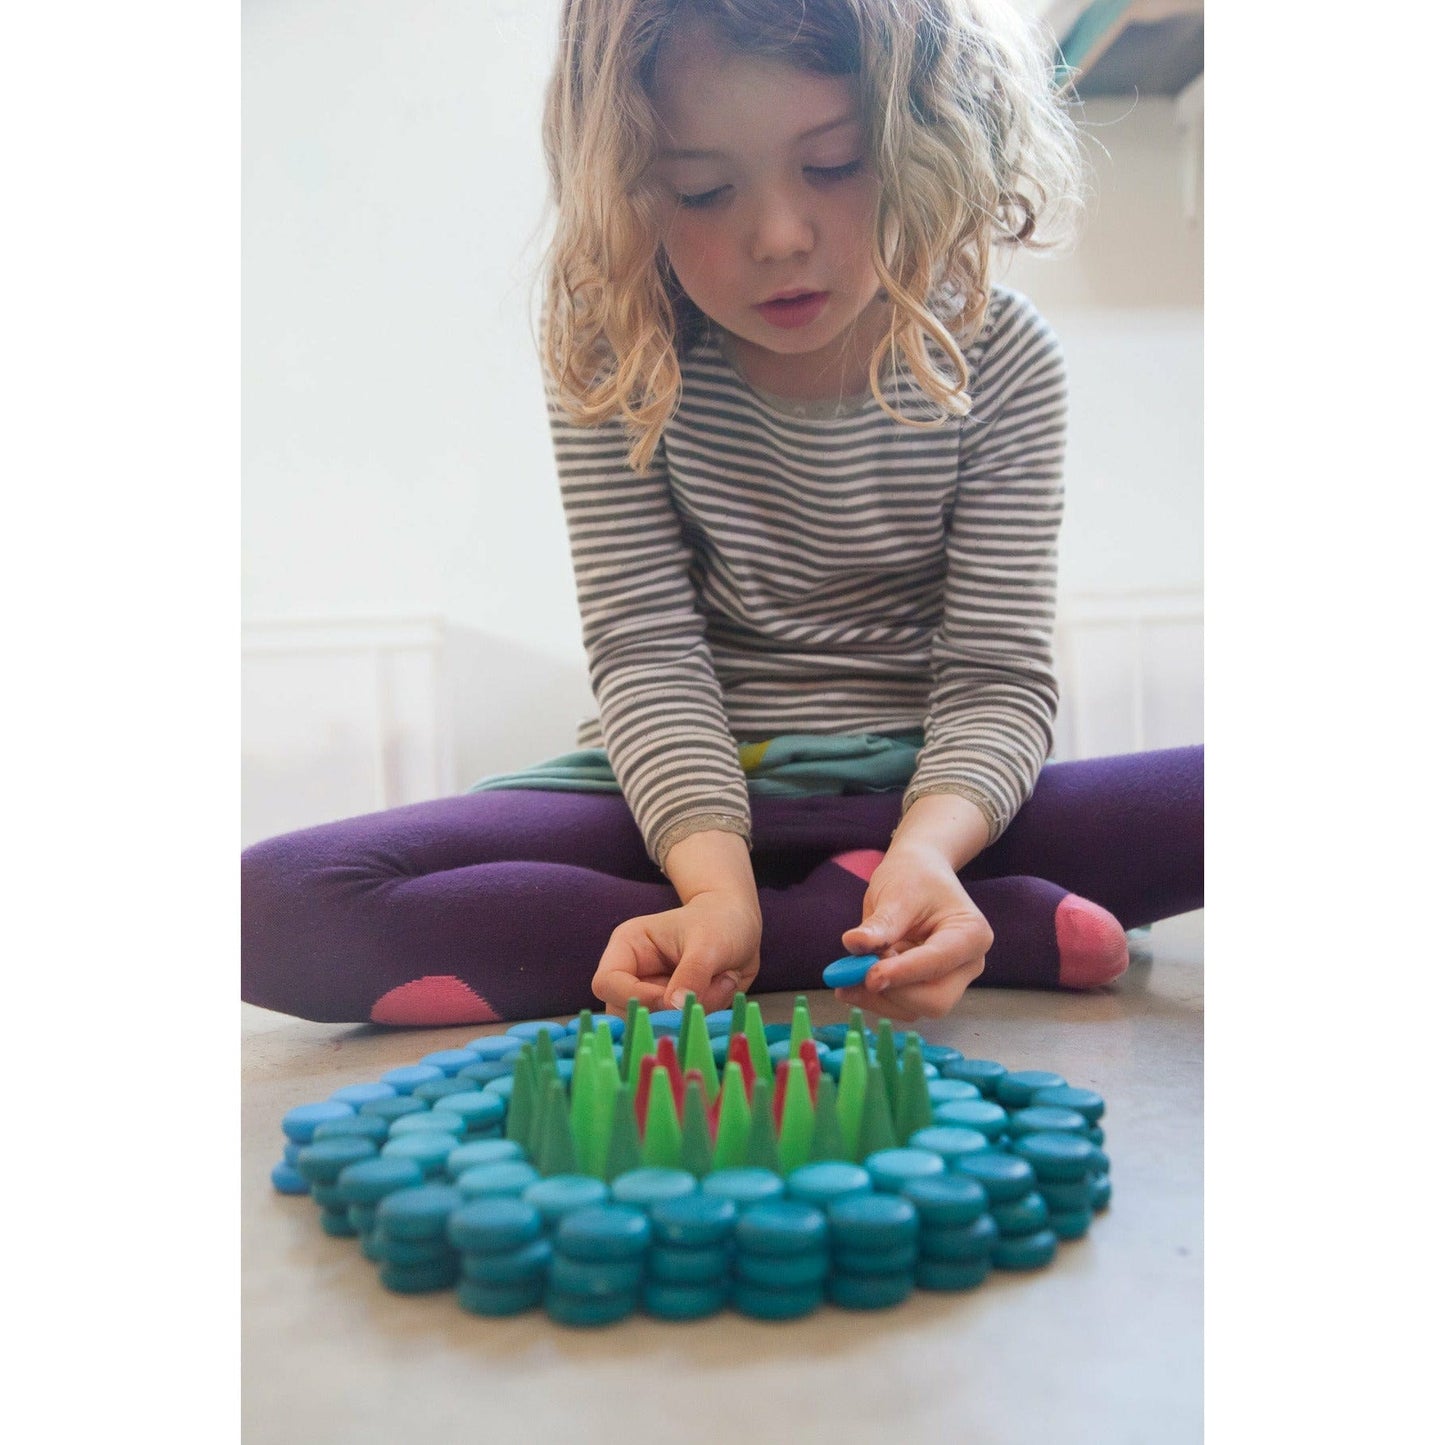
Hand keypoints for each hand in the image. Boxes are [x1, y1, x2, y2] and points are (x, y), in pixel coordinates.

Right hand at [592, 890, 761, 1015]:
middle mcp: (634, 976)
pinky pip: (683, 1029)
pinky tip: (726, 985)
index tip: (672, 1000)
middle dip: (672, 1010)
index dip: (634, 998)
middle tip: (714, 985)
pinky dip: (709, 1014)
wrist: (742, 925)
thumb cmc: (719, 921)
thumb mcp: (709, 942)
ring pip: (657, 1026)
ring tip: (725, 980)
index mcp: (628, 948)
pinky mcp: (675, 1012)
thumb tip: (673, 1007)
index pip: (606, 983)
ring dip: (695, 1012)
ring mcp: (654, 996)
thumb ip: (691, 973)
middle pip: (628, 1014)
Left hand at [834, 843, 990, 1020]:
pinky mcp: (928, 989)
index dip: (903, 972)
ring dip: (877, 998)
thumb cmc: (913, 878)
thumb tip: (853, 944)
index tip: (869, 976)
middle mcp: (968, 964)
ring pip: (915, 1009)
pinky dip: (875, 998)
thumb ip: (880, 923)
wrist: (918, 874)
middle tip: (851, 973)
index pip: (938, 962)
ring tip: (846, 973)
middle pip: (934, 1000)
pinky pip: (902, 1006)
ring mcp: (950, 981)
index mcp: (971, 934)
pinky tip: (851, 981)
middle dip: (891, 991)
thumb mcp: (896, 893)